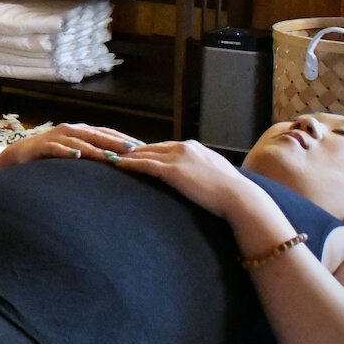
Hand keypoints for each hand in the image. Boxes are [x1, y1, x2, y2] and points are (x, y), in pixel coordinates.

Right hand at [0, 122, 143, 171]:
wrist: (18, 157)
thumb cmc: (50, 156)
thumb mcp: (74, 153)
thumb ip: (92, 153)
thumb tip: (118, 161)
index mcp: (79, 131)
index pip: (106, 132)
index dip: (123, 138)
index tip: (142, 147)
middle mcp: (69, 130)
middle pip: (96, 134)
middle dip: (115, 141)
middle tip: (133, 149)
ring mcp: (55, 137)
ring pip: (79, 141)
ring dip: (96, 148)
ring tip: (111, 156)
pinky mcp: (41, 146)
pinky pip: (56, 148)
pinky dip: (67, 151)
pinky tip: (77, 156)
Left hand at [112, 139, 255, 218]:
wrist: (238, 197)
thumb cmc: (230, 192)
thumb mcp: (214, 174)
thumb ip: (201, 170)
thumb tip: (197, 178)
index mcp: (193, 146)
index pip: (163, 146)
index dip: (146, 150)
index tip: (130, 152)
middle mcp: (183, 147)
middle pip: (149, 147)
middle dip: (129, 150)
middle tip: (110, 150)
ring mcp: (177, 156)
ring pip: (143, 153)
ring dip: (123, 154)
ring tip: (105, 154)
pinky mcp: (172, 170)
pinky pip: (144, 164)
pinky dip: (127, 164)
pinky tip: (114, 164)